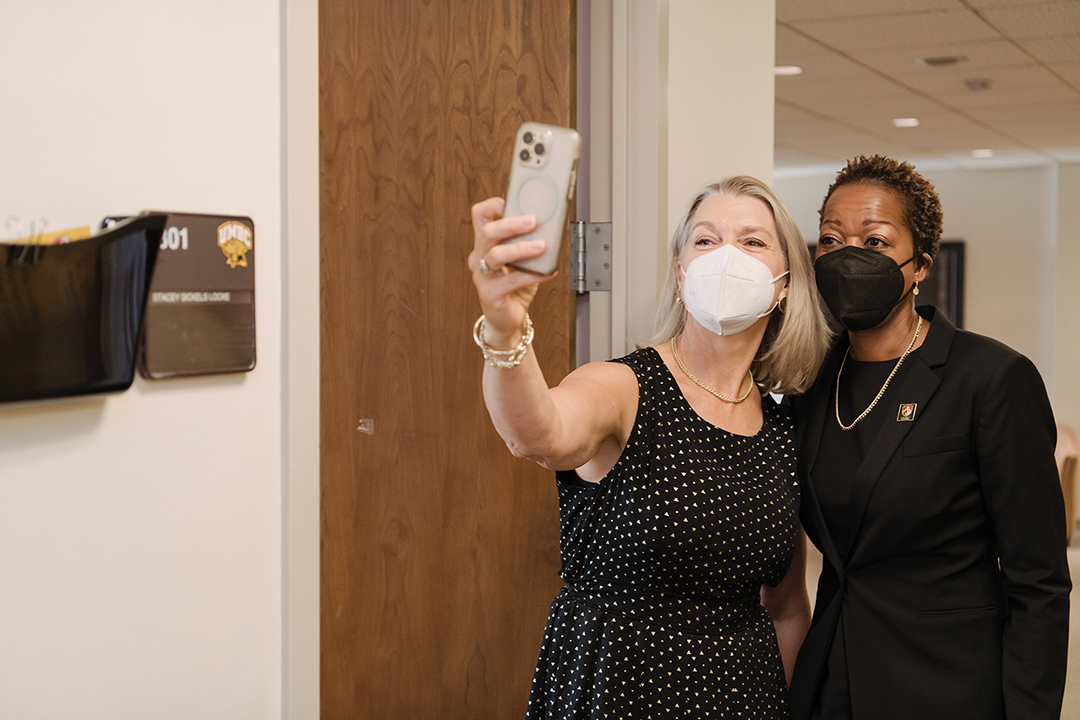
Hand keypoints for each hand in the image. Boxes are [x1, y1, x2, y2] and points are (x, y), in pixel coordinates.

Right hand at [469, 197, 554, 347]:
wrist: (508, 320)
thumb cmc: (515, 287)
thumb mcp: (522, 260)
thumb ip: (530, 243)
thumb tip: (552, 226)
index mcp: (485, 244)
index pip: (480, 215)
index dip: (493, 205)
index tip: (512, 201)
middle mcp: (479, 257)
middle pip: (488, 231)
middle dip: (511, 223)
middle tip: (532, 221)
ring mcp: (482, 275)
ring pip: (496, 255)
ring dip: (521, 248)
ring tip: (541, 246)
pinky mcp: (489, 294)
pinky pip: (511, 280)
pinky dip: (532, 275)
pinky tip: (547, 272)